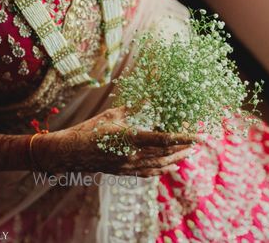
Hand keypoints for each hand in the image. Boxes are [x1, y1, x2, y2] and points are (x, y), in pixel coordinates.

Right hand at [32, 107, 195, 175]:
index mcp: (130, 138)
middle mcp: (132, 155)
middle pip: (165, 154)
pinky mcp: (124, 171)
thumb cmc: (89, 130)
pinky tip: (170, 167)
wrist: (69, 153)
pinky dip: (162, 169)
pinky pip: (147, 172)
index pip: (164, 139)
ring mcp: (128, 166)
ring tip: (189, 153)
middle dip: (184, 147)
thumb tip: (152, 97)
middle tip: (197, 142)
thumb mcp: (113, 115)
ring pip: (159, 165)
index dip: (183, 137)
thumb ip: (135, 108)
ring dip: (177, 159)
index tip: (198, 136)